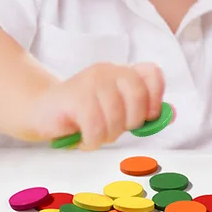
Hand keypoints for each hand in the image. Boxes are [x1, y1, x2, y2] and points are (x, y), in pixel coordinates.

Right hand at [29, 61, 164, 149]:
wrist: (41, 110)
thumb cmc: (83, 114)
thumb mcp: (116, 112)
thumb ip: (142, 111)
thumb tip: (170, 114)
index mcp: (123, 72)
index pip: (152, 73)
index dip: (154, 98)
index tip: (145, 118)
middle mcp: (110, 71)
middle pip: (138, 96)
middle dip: (130, 123)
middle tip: (114, 130)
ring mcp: (92, 81)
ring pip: (116, 116)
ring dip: (107, 135)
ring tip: (95, 134)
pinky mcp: (76, 96)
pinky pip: (96, 126)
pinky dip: (92, 140)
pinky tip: (85, 139)